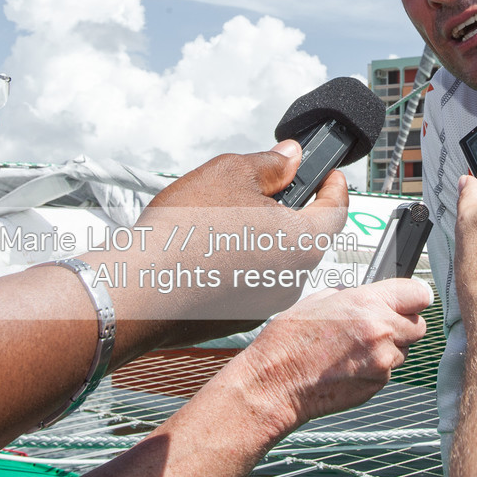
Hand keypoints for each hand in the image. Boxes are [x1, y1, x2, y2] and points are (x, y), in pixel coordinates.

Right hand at [123, 141, 351, 326]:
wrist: (140, 289)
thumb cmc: (185, 233)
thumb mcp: (231, 173)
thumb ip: (270, 164)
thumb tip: (290, 157)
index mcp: (302, 243)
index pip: (336, 210)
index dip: (335, 187)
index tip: (331, 175)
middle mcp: (292, 280)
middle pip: (304, 237)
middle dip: (287, 212)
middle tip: (260, 192)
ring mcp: (265, 304)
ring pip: (274, 261)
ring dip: (259, 240)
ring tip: (221, 222)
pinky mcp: (237, 319)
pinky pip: (250, 284)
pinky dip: (238, 265)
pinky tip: (207, 252)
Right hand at [235, 278, 431, 432]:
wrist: (275, 383)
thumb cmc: (289, 342)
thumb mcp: (318, 300)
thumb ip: (353, 296)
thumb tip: (368, 296)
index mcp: (367, 304)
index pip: (419, 294)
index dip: (415, 297)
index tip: (411, 300)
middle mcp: (381, 331)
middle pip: (418, 326)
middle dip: (403, 325)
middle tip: (378, 326)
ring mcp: (382, 361)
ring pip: (404, 351)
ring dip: (389, 348)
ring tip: (354, 349)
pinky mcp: (377, 385)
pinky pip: (388, 372)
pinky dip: (375, 368)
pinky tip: (349, 366)